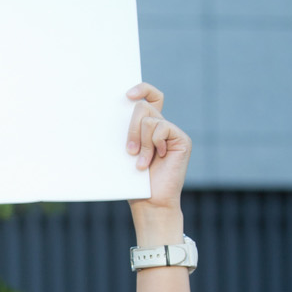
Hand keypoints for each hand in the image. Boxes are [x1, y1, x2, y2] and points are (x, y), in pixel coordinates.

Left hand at [125, 82, 190, 244]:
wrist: (150, 201)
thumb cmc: (133, 181)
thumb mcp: (124, 151)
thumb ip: (125, 131)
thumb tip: (110, 111)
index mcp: (147, 126)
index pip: (151, 96)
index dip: (142, 89)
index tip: (127, 95)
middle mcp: (161, 126)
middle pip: (144, 106)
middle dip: (131, 127)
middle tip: (128, 150)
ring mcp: (172, 132)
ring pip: (149, 119)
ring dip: (141, 141)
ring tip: (140, 161)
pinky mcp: (181, 140)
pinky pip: (161, 128)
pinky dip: (153, 144)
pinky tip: (156, 159)